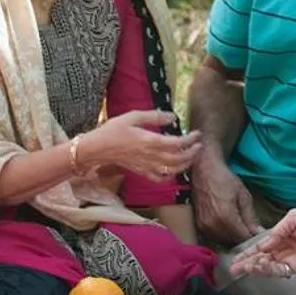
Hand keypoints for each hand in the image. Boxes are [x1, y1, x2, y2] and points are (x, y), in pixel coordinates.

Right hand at [83, 110, 198, 180]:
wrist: (96, 148)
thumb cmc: (113, 130)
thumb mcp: (133, 117)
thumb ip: (154, 116)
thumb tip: (173, 116)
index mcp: (150, 141)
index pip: (177, 143)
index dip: (190, 140)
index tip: (197, 134)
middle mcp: (151, 156)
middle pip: (178, 159)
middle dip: (192, 153)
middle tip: (199, 145)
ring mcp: (147, 166)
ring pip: (172, 170)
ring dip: (185, 164)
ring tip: (192, 157)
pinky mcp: (141, 172)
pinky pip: (159, 178)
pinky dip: (170, 176)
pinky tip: (174, 171)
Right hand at [190, 148, 262, 245]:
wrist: (203, 171)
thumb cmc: (225, 180)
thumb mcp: (243, 196)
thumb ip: (251, 218)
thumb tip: (259, 234)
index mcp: (226, 218)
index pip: (243, 239)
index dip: (253, 239)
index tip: (259, 235)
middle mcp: (213, 226)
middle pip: (233, 243)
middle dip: (243, 240)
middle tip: (250, 231)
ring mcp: (203, 227)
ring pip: (223, 242)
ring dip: (233, 239)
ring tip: (239, 228)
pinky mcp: (198, 226)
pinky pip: (214, 238)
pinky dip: (223, 236)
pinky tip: (228, 227)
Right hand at [230, 206, 295, 277]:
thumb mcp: (294, 218)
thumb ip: (278, 232)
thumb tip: (263, 244)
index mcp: (281, 235)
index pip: (261, 246)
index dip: (248, 253)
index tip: (236, 259)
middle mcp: (284, 248)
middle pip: (262, 259)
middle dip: (248, 264)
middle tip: (236, 269)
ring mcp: (291, 258)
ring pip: (270, 266)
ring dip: (258, 267)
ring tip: (250, 266)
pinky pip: (281, 271)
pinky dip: (272, 270)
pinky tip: (265, 267)